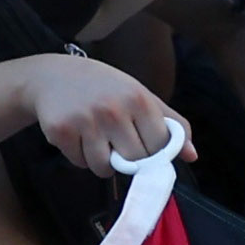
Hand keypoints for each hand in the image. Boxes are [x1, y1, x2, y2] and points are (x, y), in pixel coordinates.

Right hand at [12, 49, 182, 171]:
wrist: (52, 75)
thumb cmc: (105, 88)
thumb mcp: (140, 95)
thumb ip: (171, 124)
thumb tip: (192, 155)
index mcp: (138, 99)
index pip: (159, 148)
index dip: (152, 151)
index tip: (143, 143)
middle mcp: (112, 109)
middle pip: (134, 162)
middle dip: (128, 159)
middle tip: (117, 141)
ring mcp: (85, 120)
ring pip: (104, 168)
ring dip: (103, 162)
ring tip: (98, 140)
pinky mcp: (60, 131)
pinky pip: (80, 163)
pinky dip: (80, 157)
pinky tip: (78, 136)